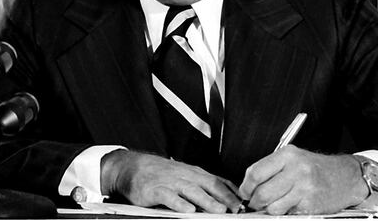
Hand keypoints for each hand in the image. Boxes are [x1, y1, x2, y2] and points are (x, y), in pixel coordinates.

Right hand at [101, 150, 241, 212]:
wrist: (133, 167)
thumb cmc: (162, 174)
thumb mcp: (185, 176)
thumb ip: (204, 185)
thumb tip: (228, 195)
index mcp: (194, 173)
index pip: (217, 181)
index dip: (231, 192)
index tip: (244, 204)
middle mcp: (185, 176)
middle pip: (208, 185)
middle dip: (224, 197)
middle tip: (237, 208)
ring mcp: (171, 182)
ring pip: (192, 190)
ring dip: (207, 200)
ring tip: (219, 210)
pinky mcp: (156, 190)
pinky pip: (169, 196)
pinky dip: (179, 202)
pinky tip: (188, 209)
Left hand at [238, 146, 372, 213]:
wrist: (346, 176)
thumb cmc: (317, 168)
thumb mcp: (293, 158)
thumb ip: (271, 169)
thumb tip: (249, 186)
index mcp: (287, 155)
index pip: (256, 172)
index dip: (246, 186)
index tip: (245, 192)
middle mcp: (295, 169)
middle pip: (262, 192)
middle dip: (255, 201)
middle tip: (255, 202)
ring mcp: (304, 188)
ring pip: (273, 207)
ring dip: (270, 209)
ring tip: (276, 203)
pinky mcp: (310, 204)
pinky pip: (288, 213)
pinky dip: (286, 212)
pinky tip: (292, 204)